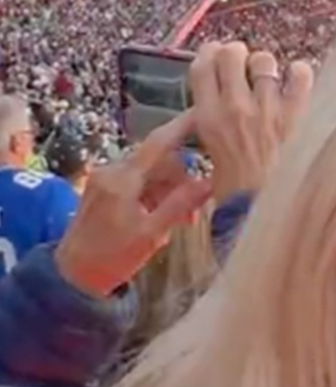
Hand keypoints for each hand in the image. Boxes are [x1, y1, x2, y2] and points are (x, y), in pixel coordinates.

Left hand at [53, 111, 211, 297]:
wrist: (74, 273)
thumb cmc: (113, 256)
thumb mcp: (152, 234)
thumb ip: (181, 205)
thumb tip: (210, 182)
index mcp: (123, 179)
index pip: (159, 143)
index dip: (184, 126)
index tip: (206, 113)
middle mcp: (113, 171)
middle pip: (159, 159)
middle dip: (182, 179)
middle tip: (196, 211)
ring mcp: (107, 179)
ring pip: (151, 172)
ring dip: (170, 190)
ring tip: (180, 220)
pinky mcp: (104, 189)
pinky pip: (139, 181)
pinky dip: (155, 195)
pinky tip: (162, 217)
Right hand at [188, 41, 312, 202]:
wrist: (265, 211)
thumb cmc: (237, 192)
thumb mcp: (211, 154)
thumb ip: (214, 124)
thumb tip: (221, 104)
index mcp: (208, 117)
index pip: (201, 67)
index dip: (209, 52)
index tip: (216, 51)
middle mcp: (235, 107)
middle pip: (231, 55)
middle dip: (237, 53)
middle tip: (244, 62)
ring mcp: (267, 109)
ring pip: (264, 62)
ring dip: (266, 64)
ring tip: (271, 75)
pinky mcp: (297, 116)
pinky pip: (301, 76)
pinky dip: (300, 72)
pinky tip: (298, 77)